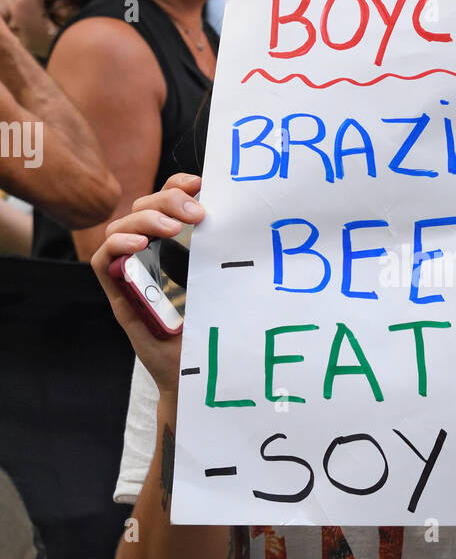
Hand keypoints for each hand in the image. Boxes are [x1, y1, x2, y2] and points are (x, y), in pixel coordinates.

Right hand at [91, 172, 204, 396]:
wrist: (201, 375)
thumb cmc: (217, 329)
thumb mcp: (226, 283)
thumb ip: (226, 257)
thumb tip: (251, 225)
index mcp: (175, 248)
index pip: (166, 202)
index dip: (178, 185)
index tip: (202, 183)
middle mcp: (150, 258)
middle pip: (143, 208)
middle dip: (167, 199)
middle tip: (196, 214)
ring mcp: (132, 276)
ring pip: (120, 228)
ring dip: (145, 219)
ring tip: (170, 227)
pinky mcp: (120, 298)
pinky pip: (102, 262)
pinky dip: (117, 245)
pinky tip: (139, 243)